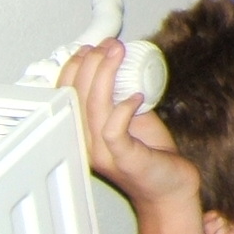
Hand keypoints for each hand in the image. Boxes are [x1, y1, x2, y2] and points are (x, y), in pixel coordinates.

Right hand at [58, 41, 201, 214]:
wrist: (168, 188)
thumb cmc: (148, 151)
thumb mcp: (127, 116)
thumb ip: (117, 95)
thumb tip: (115, 60)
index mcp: (82, 132)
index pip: (65, 97)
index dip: (74, 69)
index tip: (91, 47)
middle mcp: (87, 144)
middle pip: (77, 98)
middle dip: (90, 64)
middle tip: (108, 45)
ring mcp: (105, 153)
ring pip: (94, 109)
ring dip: (105, 75)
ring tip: (118, 53)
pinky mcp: (126, 159)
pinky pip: (113, 132)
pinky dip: (122, 110)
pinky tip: (136, 96)